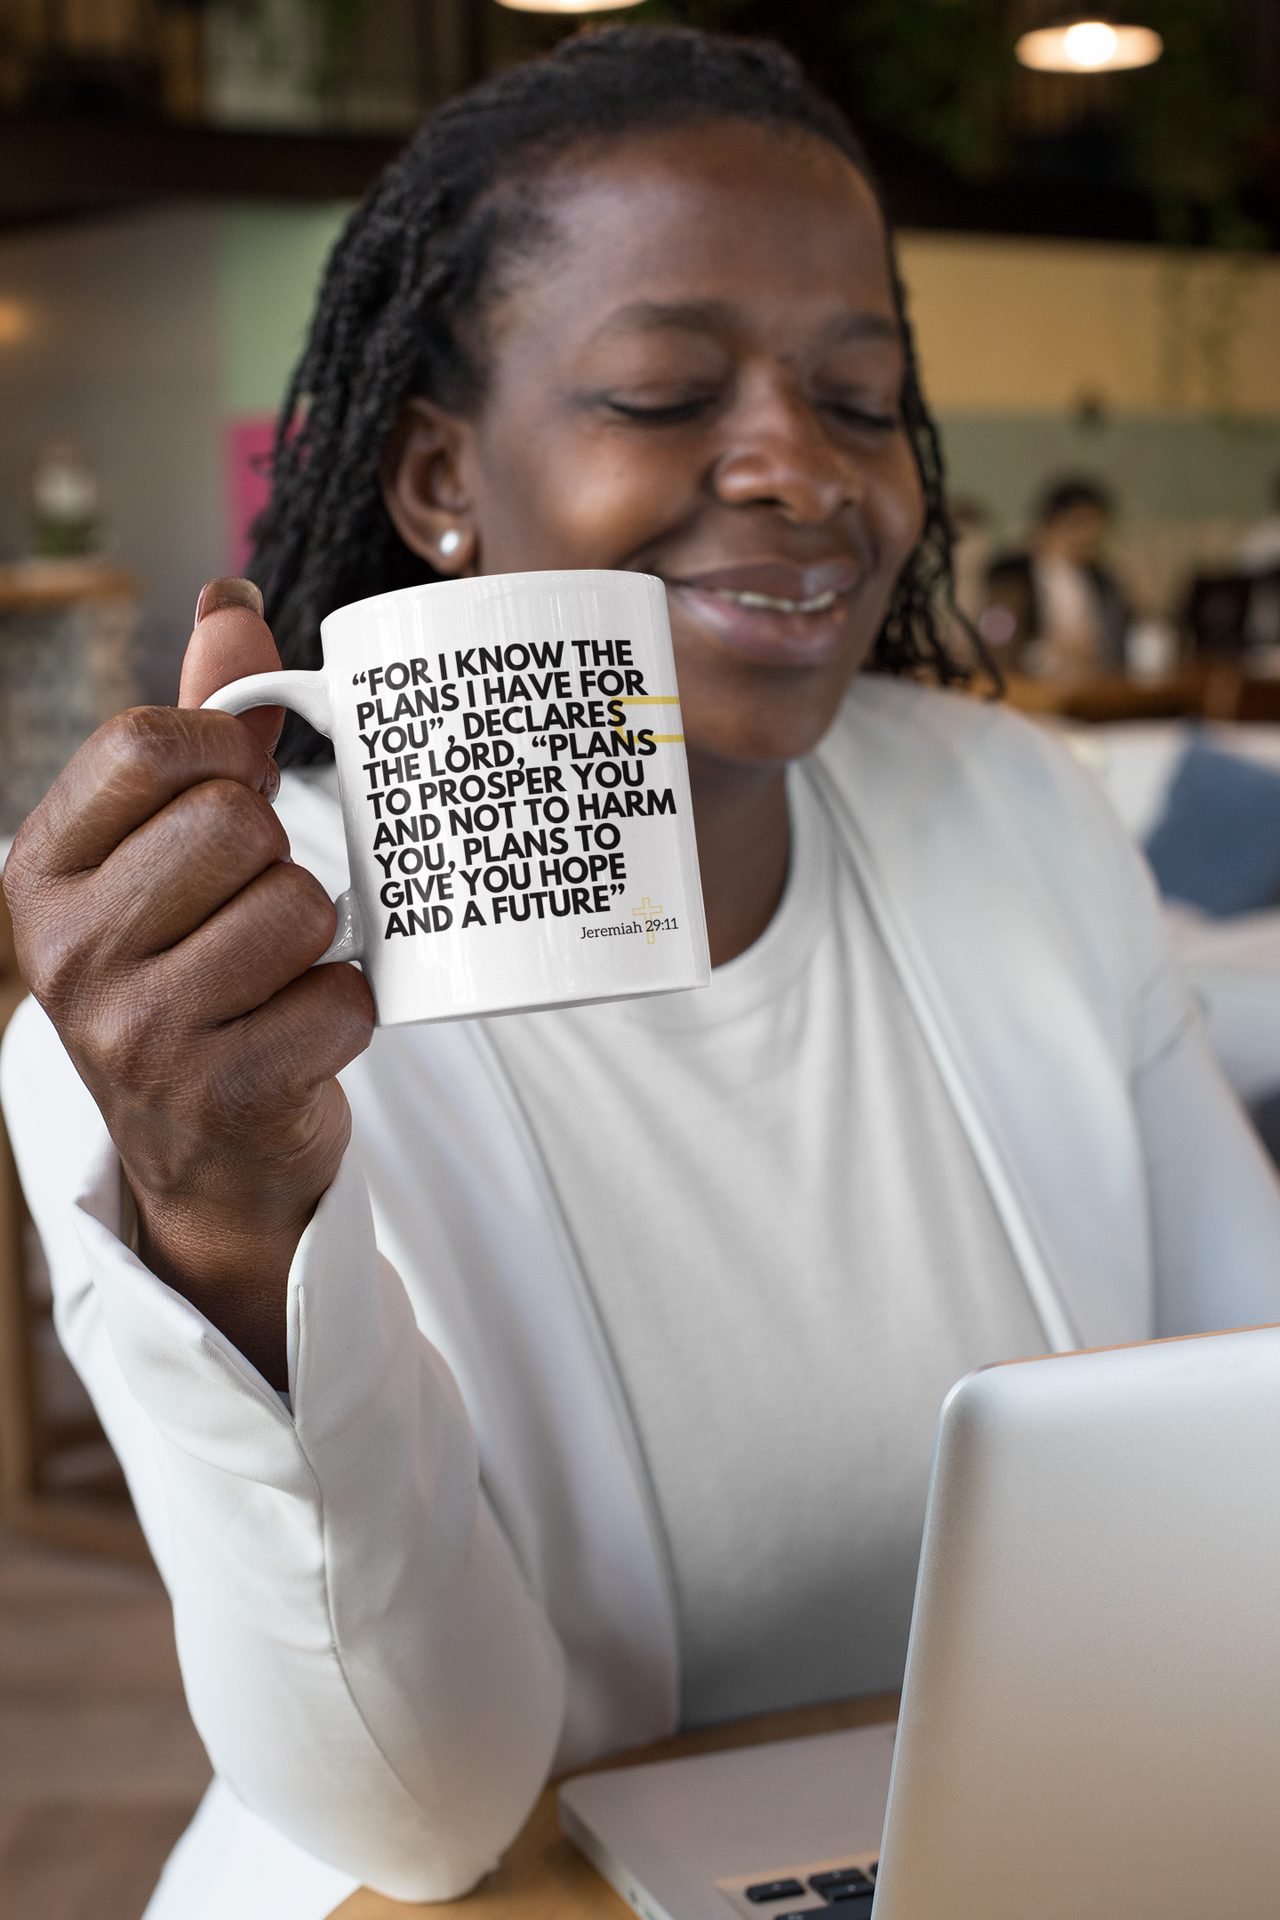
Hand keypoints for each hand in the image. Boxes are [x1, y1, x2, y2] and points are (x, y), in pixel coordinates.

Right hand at [3, 579, 374, 1386]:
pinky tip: (301, 1031)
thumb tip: (232, 601)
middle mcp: (68, 952)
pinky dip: (348, 1008)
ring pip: (299, 906)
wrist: (203, 1159)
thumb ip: (198, 729)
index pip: (145, 741)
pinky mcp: (221, 1096)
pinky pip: (341, 997)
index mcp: (39, 871)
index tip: (245, 779)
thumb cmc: (190, 972)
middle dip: (277, 856)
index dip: (224, 746)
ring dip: (318, 937)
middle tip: (256, 905)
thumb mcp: (162, 852)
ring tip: (277, 973)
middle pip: (237, 823)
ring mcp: (137, 1034)